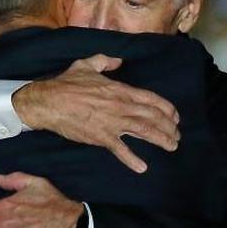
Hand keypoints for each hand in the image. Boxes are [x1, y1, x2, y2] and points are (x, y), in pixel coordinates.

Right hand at [11, 54, 178, 173]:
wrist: (49, 102)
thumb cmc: (66, 83)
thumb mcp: (87, 65)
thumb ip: (105, 61)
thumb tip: (118, 60)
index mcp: (120, 89)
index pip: (151, 99)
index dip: (166, 108)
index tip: (175, 116)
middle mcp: (121, 106)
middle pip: (152, 117)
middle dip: (169, 126)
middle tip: (177, 134)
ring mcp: (112, 122)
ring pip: (144, 131)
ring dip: (161, 139)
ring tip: (171, 146)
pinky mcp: (101, 137)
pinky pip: (120, 150)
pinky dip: (132, 159)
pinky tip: (142, 167)